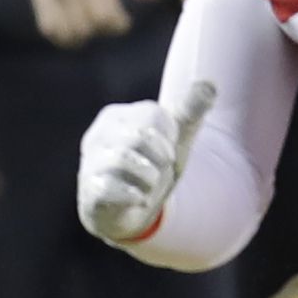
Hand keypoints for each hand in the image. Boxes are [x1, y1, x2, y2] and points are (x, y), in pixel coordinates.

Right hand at [77, 80, 215, 245]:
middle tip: (159, 171)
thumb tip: (209, 84)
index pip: (153, 114)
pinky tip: (139, 200)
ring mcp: (89, 164)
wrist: (127, 213)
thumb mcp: (174, 140)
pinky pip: (110, 188)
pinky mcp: (88, 192)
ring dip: (149, 179)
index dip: (170, 137)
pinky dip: (134, 196)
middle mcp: (97, 136)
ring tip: (148, 187)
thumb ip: (189, 112)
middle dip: (161, 158)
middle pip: (139, 135)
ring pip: (123, 159)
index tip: (166, 151)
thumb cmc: (150, 168)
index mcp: (115, 117)